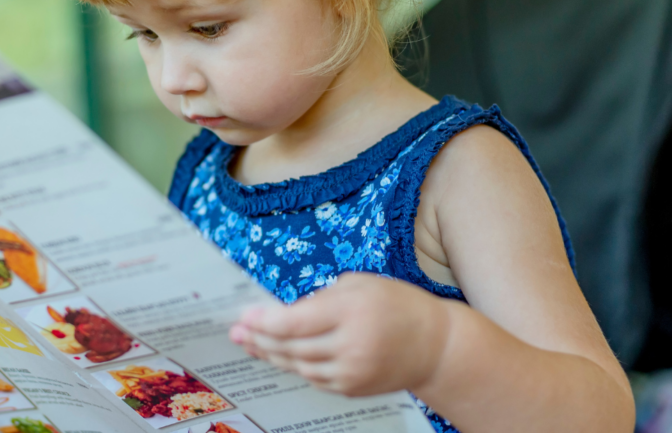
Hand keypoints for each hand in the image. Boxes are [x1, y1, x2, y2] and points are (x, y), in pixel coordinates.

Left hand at [229, 273, 451, 396]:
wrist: (436, 346)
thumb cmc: (397, 305)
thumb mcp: (360, 284)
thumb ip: (322, 297)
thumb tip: (283, 313)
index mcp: (350, 312)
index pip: (293, 323)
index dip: (262, 322)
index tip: (244, 316)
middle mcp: (350, 345)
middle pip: (289, 347)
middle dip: (258, 339)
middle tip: (235, 333)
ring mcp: (351, 371)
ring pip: (297, 365)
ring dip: (270, 355)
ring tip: (249, 344)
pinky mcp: (352, 388)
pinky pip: (313, 377)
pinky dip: (295, 366)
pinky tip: (279, 356)